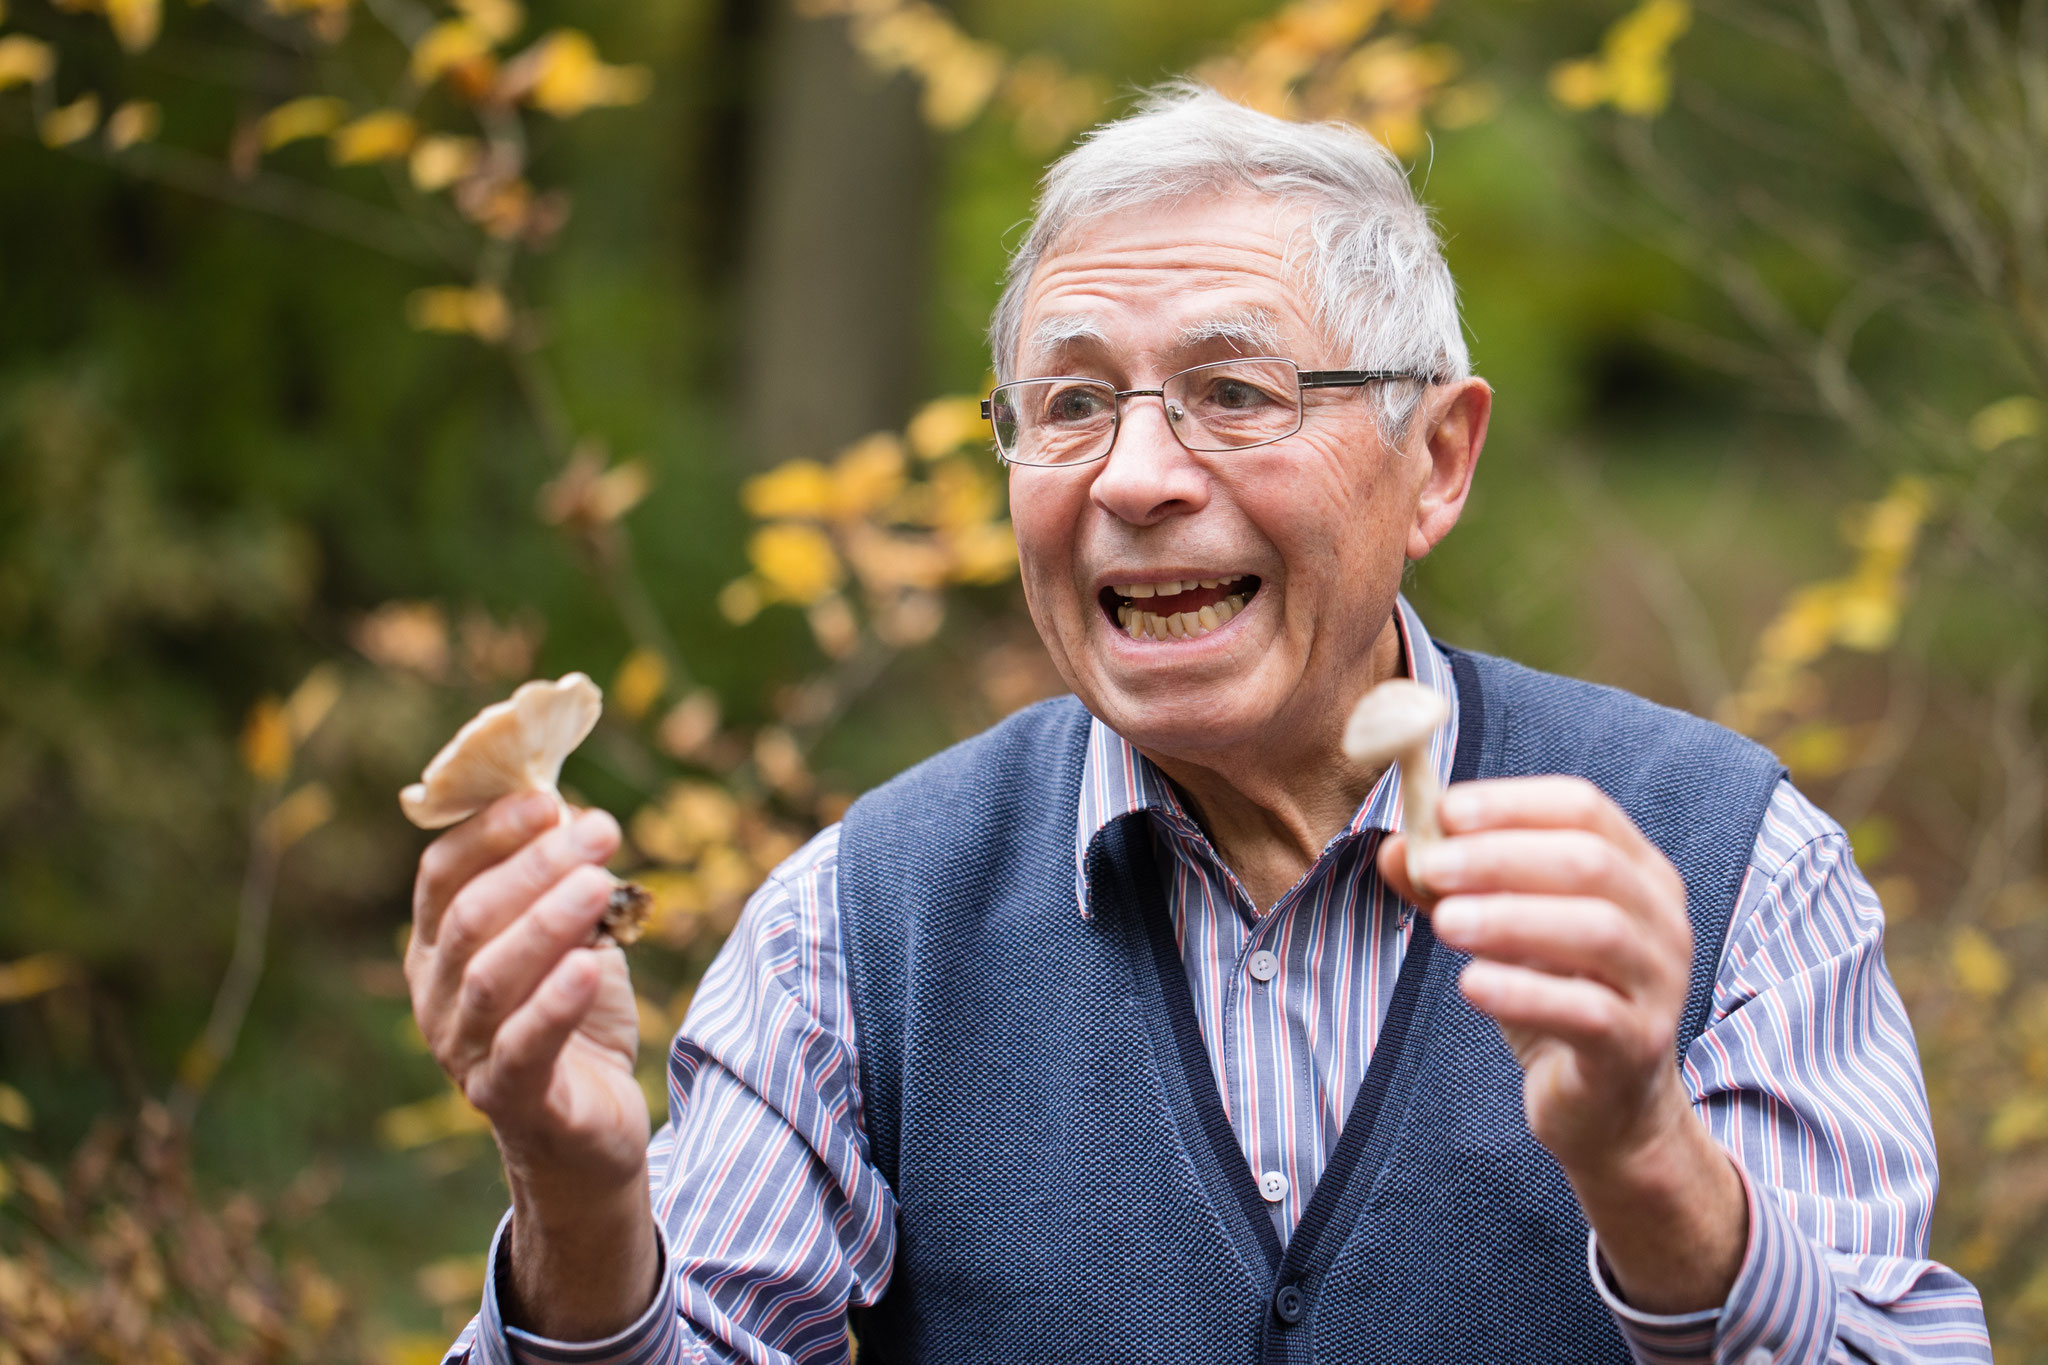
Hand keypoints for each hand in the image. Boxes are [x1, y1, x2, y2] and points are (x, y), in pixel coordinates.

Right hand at [406, 791, 658, 1337]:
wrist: (589, 1129)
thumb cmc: (573, 1018)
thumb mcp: (570, 937)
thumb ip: (562, 880)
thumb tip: (571, 806)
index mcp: (438, 947)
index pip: (441, 874)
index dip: (491, 831)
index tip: (549, 798)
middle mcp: (435, 996)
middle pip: (469, 916)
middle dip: (536, 865)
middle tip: (600, 830)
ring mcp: (462, 1051)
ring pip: (490, 976)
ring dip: (546, 921)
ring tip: (599, 882)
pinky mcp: (507, 1098)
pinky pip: (521, 1045)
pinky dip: (554, 1002)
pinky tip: (591, 963)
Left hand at [1378, 776, 1745, 1312]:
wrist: (1608, 1107)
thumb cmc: (1555, 997)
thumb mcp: (1503, 933)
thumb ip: (1452, 888)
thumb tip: (1394, 848)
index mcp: (1637, 872)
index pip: (1584, 808)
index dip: (1512, 803)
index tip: (1445, 810)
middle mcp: (1660, 920)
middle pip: (1590, 863)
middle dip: (1502, 857)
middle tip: (1431, 866)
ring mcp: (1658, 985)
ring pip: (1596, 932)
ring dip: (1510, 919)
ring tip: (1444, 923)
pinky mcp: (1636, 1047)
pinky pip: (1587, 1012)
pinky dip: (1524, 992)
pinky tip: (1470, 984)